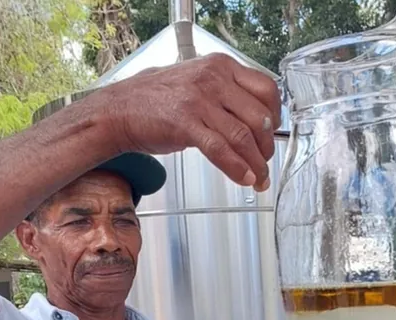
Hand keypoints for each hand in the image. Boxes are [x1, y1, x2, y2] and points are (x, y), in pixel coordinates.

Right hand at [94, 53, 281, 191]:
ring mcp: (199, 100)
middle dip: (267, 146)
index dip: (276, 116)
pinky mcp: (185, 123)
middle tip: (265, 162)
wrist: (119, 110)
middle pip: (259, 116)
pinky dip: (236, 167)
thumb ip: (226, 94)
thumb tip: (256, 119)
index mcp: (220, 66)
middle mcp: (213, 79)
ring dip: (256, 163)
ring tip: (258, 178)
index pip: (266, 88)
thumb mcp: (197, 84)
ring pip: (242, 136)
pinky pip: (220, 149)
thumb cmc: (156, 100)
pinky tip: (243, 178)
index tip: (274, 133)